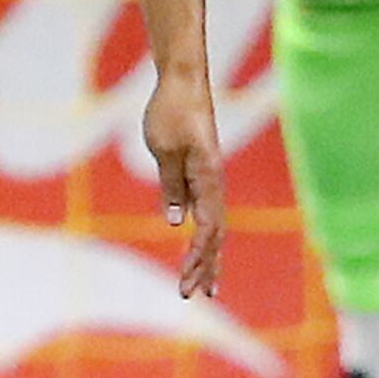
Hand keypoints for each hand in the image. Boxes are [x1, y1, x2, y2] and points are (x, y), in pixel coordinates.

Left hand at [144, 67, 226, 298]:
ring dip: (208, 257)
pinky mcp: (203, 173)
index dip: (198, 259)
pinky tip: (201, 250)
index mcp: (208, 179)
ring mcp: (210, 179)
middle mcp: (214, 183)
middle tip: (192, 296)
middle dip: (205, 267)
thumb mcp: (164, 149)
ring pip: (214, 227)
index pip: (207, 229)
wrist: (183, 81)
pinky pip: (207, 212)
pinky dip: (204, 235)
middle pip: (215, 235)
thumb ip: (172, 185)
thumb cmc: (171, 112)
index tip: (187, 283)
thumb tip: (176, 222)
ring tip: (206, 286)